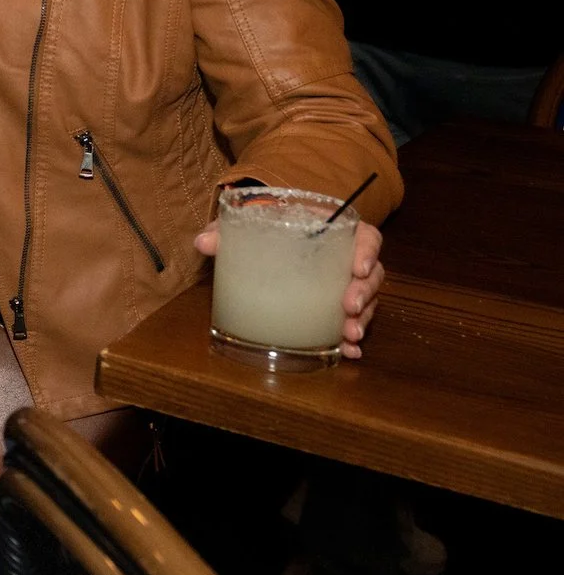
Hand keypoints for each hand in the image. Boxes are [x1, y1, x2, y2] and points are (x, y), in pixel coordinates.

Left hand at [192, 217, 385, 358]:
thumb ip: (227, 229)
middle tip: (350, 307)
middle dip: (365, 293)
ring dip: (362, 320)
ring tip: (349, 336)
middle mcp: (345, 259)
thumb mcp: (249, 222)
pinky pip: (352, 323)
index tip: (359, 267)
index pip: (366, 237)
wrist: (268, 236)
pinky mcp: (334, 307)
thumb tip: (203, 242)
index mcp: (334, 231)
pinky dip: (351, 340)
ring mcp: (342, 285)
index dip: (368, 251)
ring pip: (367, 302)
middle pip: (372, 275)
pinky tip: (348, 352)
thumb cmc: (267, 225)